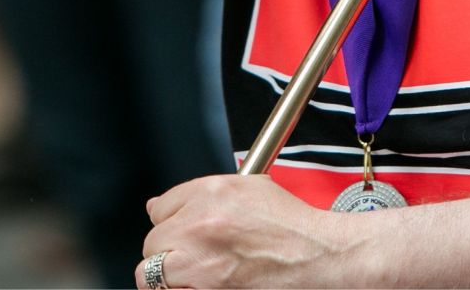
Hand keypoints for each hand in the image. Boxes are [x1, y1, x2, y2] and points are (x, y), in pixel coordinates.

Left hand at [137, 175, 359, 287]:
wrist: (319, 257)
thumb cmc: (293, 226)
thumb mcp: (251, 189)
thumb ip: (202, 195)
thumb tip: (158, 206)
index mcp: (210, 193)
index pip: (160, 207)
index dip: (172, 221)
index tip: (181, 230)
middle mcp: (199, 225)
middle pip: (152, 241)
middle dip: (169, 249)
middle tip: (193, 255)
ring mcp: (200, 263)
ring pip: (150, 272)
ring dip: (167, 275)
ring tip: (192, 274)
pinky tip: (200, 285)